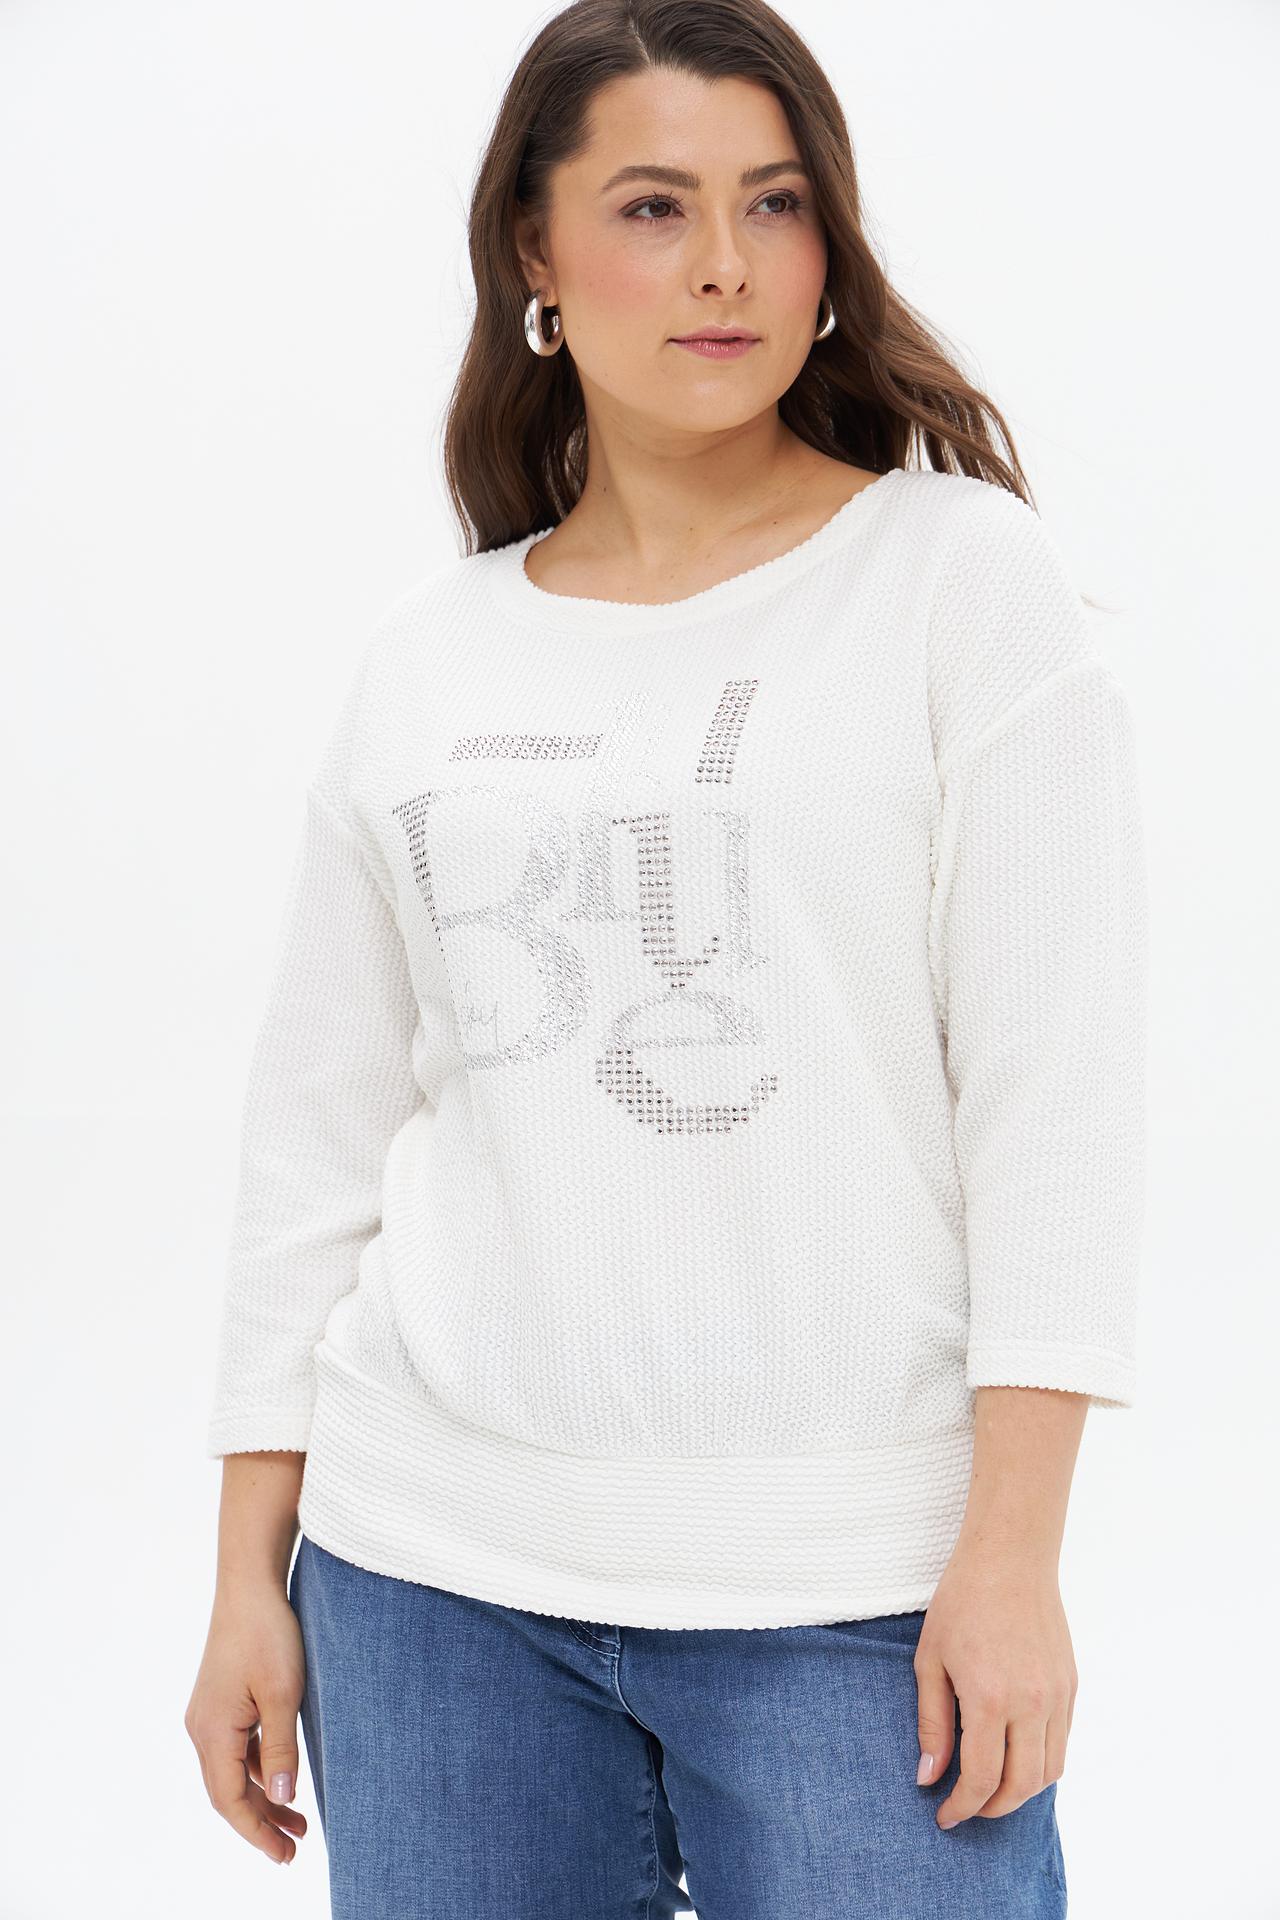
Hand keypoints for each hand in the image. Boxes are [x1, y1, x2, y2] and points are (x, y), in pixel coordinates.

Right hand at [185, 1579, 308, 1864]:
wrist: (249, 1585)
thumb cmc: (268, 1634)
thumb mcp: (284, 1695)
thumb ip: (282, 1750)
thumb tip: (282, 1799)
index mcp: (212, 1732)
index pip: (229, 1800)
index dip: (256, 1832)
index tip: (283, 1855)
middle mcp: (202, 1728)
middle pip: (228, 1791)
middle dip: (260, 1822)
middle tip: (294, 1848)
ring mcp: (209, 1714)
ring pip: (233, 1771)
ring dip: (262, 1796)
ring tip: (297, 1822)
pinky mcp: (220, 1701)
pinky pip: (236, 1748)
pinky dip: (258, 1769)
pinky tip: (282, 1779)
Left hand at [913, 1544, 1076, 1828]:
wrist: (1010, 1558)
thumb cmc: (961, 1603)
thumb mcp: (930, 1660)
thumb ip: (932, 1723)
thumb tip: (929, 1777)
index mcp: (990, 1699)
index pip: (982, 1780)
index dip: (962, 1807)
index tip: (944, 1816)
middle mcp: (1031, 1704)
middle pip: (1021, 1786)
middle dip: (992, 1809)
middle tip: (966, 1808)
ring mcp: (1057, 1696)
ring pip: (1050, 1772)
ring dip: (1021, 1792)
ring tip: (991, 1789)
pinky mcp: (1071, 1686)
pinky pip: (1062, 1743)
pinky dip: (1041, 1763)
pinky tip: (1015, 1756)